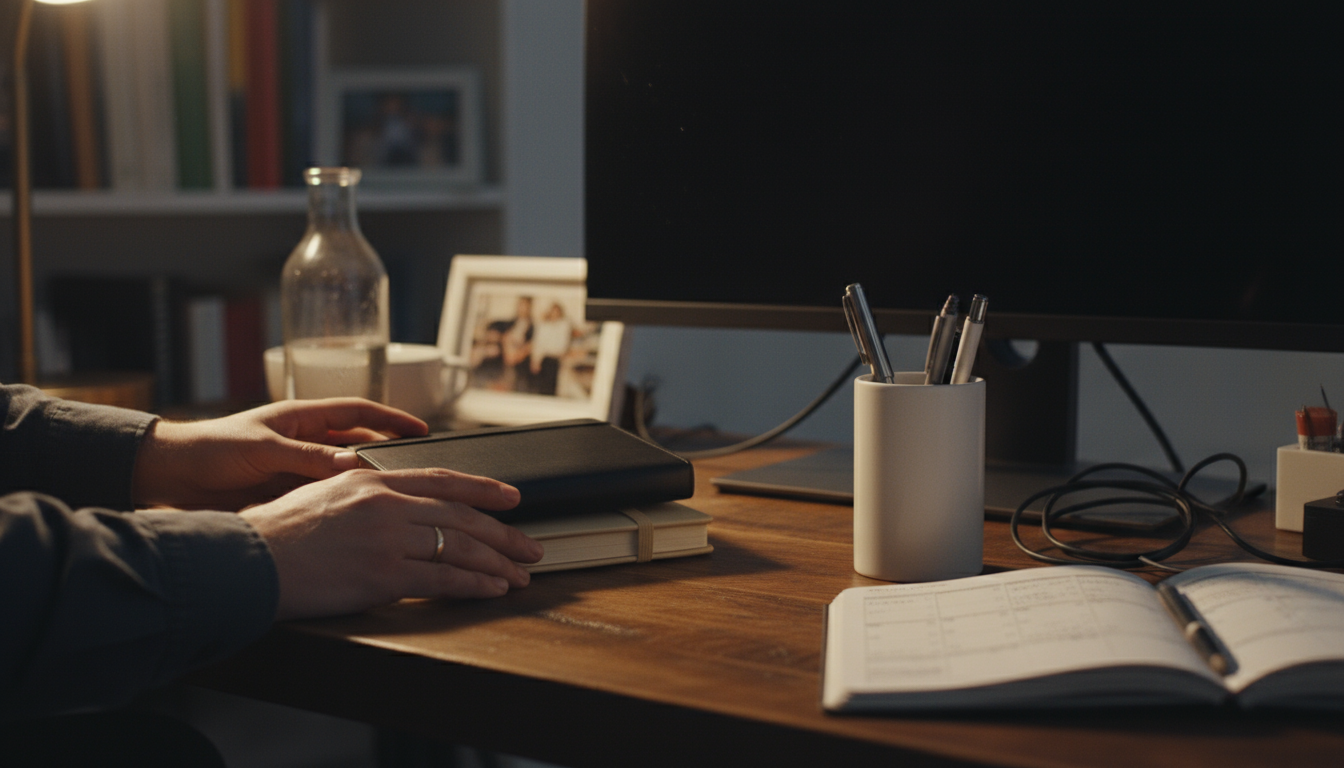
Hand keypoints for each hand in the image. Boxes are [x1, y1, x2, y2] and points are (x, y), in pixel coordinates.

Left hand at [132, 399, 428, 510]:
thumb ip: (307, 457)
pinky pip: (322, 500)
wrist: (165, 478)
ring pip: (342, 477)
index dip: (392, 418)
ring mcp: (295, 471)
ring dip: (365, 487)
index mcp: (301, 418)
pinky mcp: (284, 497)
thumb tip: (354, 463)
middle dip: (388, 456)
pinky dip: (340, 508)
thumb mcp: (263, 449)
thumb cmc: (208, 450)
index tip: (421, 430)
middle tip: (417, 473)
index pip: (359, 412)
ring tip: (395, 501)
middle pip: (358, 446)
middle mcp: (303, 443)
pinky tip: (357, 521)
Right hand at [240, 468, 542, 618]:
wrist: (247, 561)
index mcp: (372, 481)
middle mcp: (386, 504)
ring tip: (519, 574)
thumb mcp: (323, 495)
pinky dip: (475, 584)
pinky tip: (493, 589)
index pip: (443, 480)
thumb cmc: (276, 534)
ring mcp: (387, 538)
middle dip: (503, 533)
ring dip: (497, 562)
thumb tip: (393, 506)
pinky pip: (443, 578)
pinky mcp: (383, 574)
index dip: (483, 490)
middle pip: (462, 516)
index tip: (512, 498)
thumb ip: (363, 497)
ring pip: (460, 546)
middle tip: (529, 546)